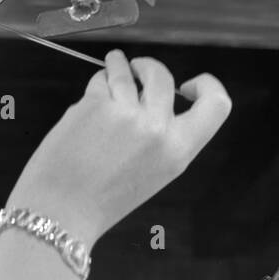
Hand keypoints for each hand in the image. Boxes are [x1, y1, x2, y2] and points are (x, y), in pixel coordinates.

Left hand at [4, 50, 231, 243]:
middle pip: (163, 77)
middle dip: (149, 67)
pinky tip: (90, 98)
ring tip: (112, 66)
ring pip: (127, 72)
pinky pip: (100, 80)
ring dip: (118, 65)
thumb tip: (153, 98)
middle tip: (137, 69)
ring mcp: (126, 113)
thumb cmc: (101, 201)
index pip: (217, 104)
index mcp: (178, 152)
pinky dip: (97, 83)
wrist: (61, 213)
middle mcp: (157, 129)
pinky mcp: (95, 104)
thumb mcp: (152, 174)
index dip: (207, 85)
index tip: (187, 85)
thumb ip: (162, 139)